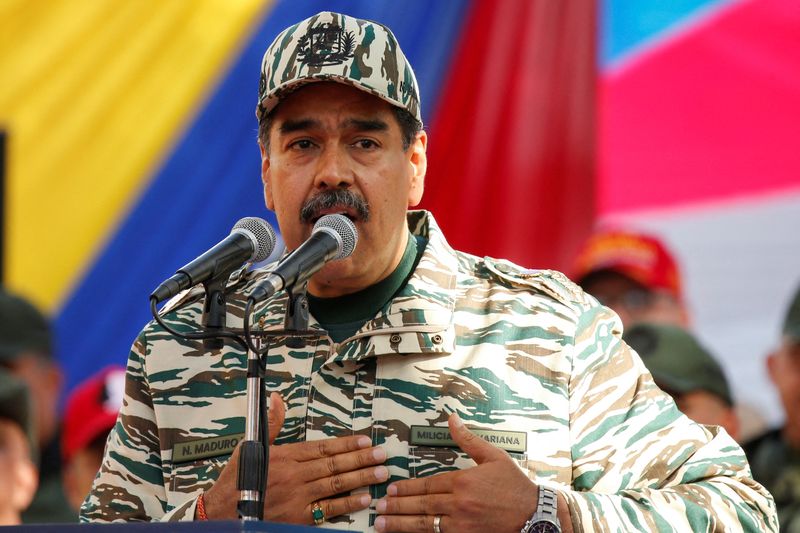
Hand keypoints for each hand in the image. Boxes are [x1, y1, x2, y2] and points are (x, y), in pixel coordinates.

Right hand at [202, 392, 387, 523]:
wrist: (224, 513)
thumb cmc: (238, 480)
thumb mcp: (251, 447)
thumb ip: (272, 423)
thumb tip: (279, 399)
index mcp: (285, 456)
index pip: (322, 447)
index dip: (346, 444)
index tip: (364, 440)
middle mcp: (294, 475)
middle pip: (334, 464)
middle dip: (361, 459)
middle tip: (382, 454)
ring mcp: (298, 497)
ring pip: (336, 484)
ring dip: (361, 478)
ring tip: (381, 473)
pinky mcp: (299, 517)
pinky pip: (328, 509)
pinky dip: (347, 504)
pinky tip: (364, 499)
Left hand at [374, 414, 547, 532]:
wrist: (536, 515)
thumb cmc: (515, 485)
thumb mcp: (493, 456)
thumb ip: (468, 439)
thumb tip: (452, 418)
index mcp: (463, 481)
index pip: (426, 484)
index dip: (406, 488)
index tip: (390, 489)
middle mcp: (459, 503)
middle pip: (420, 505)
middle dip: (396, 507)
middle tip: (378, 508)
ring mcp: (462, 524)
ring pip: (424, 524)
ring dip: (400, 524)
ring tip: (381, 524)